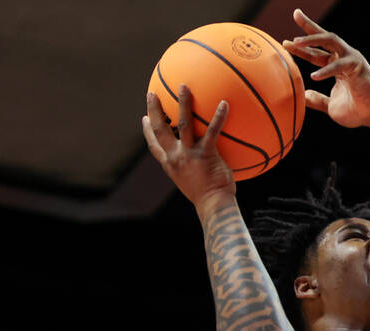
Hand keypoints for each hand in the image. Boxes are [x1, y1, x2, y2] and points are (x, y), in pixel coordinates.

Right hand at [142, 87, 234, 211]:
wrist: (213, 205)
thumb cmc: (207, 196)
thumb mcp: (191, 182)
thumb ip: (190, 169)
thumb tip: (198, 163)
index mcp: (170, 164)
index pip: (153, 145)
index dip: (147, 131)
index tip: (144, 118)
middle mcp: (175, 156)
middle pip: (160, 128)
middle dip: (154, 109)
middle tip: (152, 93)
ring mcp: (189, 154)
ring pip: (182, 123)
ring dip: (182, 102)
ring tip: (184, 86)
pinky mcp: (206, 154)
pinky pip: (213, 131)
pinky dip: (218, 116)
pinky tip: (225, 103)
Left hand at [282, 9, 369, 128]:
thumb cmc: (357, 111)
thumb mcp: (330, 106)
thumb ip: (317, 100)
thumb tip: (303, 96)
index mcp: (337, 66)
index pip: (317, 52)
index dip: (301, 48)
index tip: (285, 43)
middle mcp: (344, 58)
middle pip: (324, 37)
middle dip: (309, 25)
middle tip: (295, 14)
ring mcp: (351, 59)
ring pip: (331, 40)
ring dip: (312, 39)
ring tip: (296, 43)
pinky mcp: (357, 66)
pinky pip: (338, 65)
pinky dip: (326, 70)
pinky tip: (314, 76)